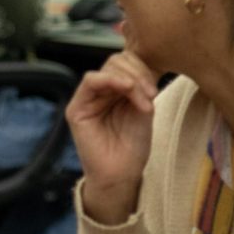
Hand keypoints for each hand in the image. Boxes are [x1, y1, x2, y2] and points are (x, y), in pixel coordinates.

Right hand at [66, 52, 159, 224]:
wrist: (121, 173)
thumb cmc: (133, 146)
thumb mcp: (144, 107)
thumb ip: (141, 85)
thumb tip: (144, 60)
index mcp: (115, 91)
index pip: (127, 62)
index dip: (144, 68)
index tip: (157, 88)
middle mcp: (100, 93)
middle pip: (118, 61)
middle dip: (140, 73)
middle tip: (152, 94)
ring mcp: (86, 100)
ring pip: (108, 67)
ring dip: (131, 79)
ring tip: (144, 100)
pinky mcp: (76, 109)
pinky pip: (90, 81)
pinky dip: (112, 80)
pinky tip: (127, 90)